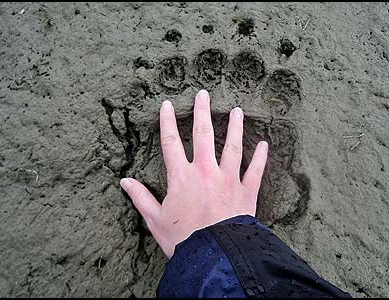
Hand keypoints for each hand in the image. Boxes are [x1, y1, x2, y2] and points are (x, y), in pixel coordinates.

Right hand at [120, 90, 267, 257]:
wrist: (214, 255)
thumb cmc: (183, 239)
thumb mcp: (155, 220)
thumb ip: (140, 198)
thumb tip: (124, 181)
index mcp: (181, 176)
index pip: (171, 142)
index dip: (167, 122)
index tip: (167, 105)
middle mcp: (205, 171)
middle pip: (203, 135)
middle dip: (202, 112)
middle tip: (203, 94)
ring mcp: (228, 179)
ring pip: (232, 146)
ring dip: (235, 127)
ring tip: (237, 111)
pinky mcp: (246, 192)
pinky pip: (256, 170)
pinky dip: (261, 158)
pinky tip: (264, 144)